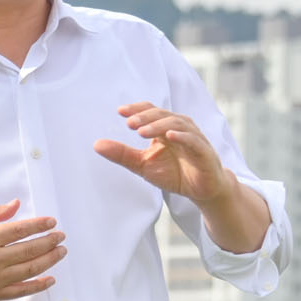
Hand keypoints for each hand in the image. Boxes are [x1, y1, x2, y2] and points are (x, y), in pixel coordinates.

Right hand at [0, 200, 64, 300]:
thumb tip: (15, 205)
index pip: (20, 230)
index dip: (39, 225)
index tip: (51, 222)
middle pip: (30, 249)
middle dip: (49, 242)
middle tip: (60, 237)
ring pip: (30, 269)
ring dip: (49, 260)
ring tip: (60, 252)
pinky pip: (21, 290)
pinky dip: (38, 285)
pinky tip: (50, 279)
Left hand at [93, 102, 227, 202]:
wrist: (201, 191)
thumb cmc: (174, 174)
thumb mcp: (143, 165)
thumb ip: (122, 154)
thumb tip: (96, 144)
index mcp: (164, 128)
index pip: (150, 111)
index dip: (137, 109)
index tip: (120, 111)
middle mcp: (179, 128)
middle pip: (162, 115)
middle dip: (144, 117)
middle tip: (129, 123)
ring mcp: (193, 138)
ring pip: (176, 124)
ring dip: (158, 126)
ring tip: (142, 132)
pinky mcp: (204, 152)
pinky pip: (193, 140)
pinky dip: (182, 136)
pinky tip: (169, 137)